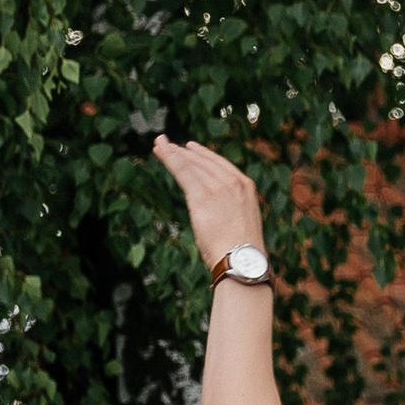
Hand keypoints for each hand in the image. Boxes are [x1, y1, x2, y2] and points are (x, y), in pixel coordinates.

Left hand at [153, 133, 265, 271]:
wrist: (242, 259)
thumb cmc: (242, 252)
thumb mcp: (241, 224)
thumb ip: (229, 212)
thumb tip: (216, 218)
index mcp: (246, 187)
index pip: (220, 164)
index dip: (203, 154)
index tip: (190, 148)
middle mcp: (232, 182)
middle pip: (203, 162)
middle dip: (183, 152)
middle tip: (167, 144)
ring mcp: (217, 187)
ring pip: (190, 165)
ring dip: (172, 154)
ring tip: (159, 145)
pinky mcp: (201, 195)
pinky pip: (182, 172)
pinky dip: (169, 160)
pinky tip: (160, 153)